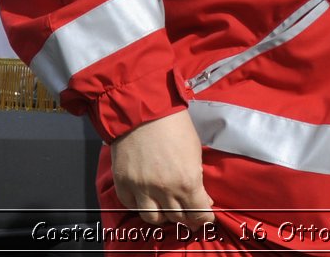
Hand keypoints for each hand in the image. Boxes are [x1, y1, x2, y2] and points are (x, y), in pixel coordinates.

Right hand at [111, 111, 214, 226]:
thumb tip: (202, 198)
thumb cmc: (175, 127)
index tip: (205, 218)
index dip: (204, 218)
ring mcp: (141, 190)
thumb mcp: (195, 152)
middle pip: (178, 218)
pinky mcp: (124, 185)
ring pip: (154, 219)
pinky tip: (148, 198)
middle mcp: (164, 190)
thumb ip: (197, 177)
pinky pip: (133, 206)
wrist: (143, 111)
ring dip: (164, 216)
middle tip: (189, 214)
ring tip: (168, 209)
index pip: (199, 213)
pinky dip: (142, 205)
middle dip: (187, 218)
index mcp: (187, 181)